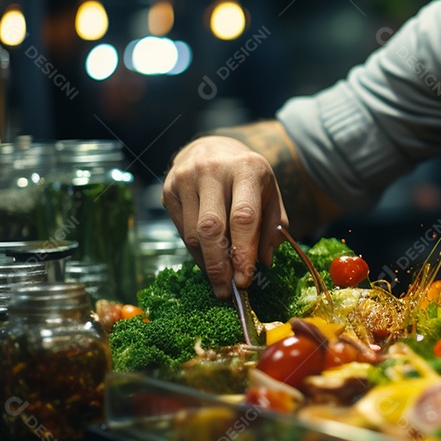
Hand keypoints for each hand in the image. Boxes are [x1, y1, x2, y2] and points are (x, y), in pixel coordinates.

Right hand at [162, 136, 286, 298]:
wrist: (213, 149)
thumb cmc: (247, 179)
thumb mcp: (270, 195)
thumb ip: (272, 228)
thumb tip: (263, 262)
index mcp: (247, 168)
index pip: (243, 217)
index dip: (243, 253)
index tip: (245, 281)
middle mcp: (213, 170)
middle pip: (212, 228)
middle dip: (220, 265)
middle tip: (228, 291)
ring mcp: (186, 178)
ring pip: (193, 233)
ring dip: (207, 263)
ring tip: (220, 281)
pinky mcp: (168, 189)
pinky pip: (180, 231)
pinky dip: (195, 252)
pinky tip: (207, 261)